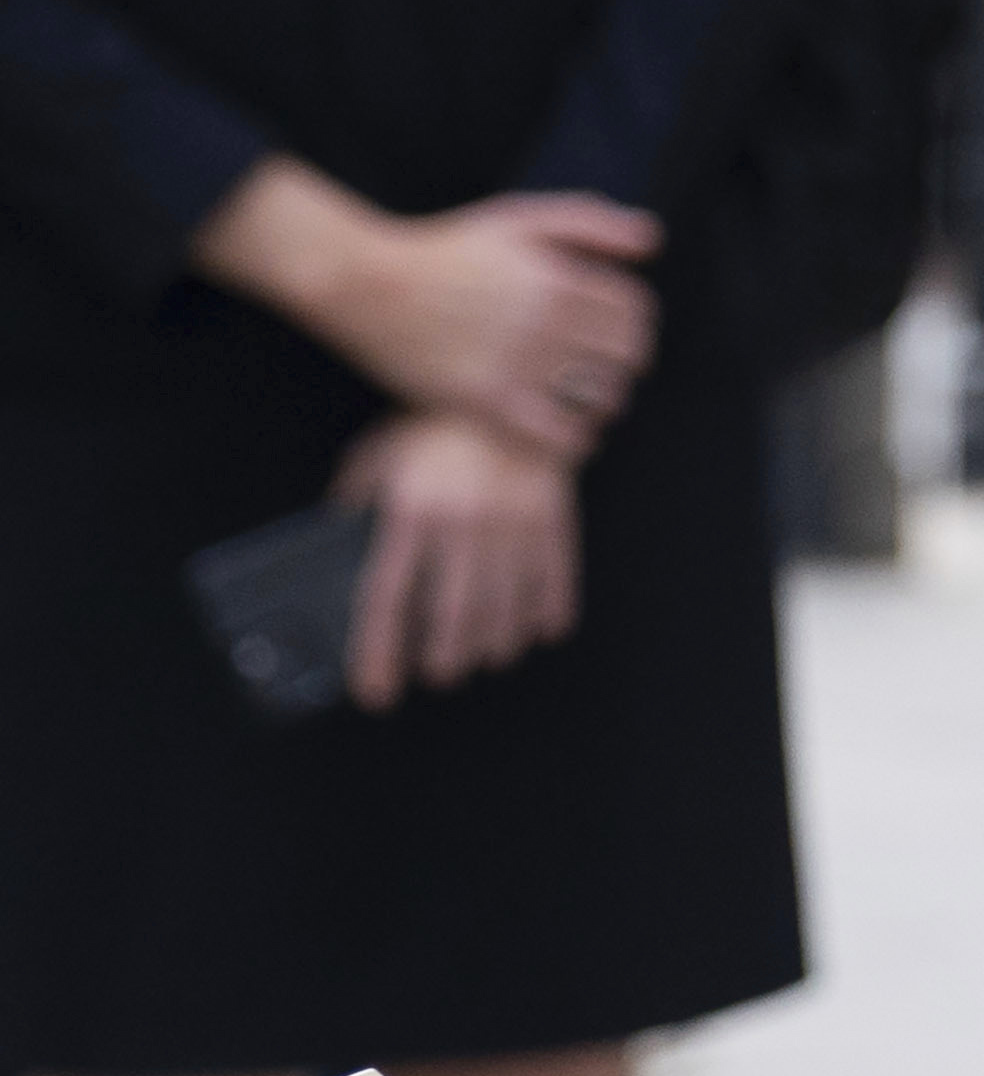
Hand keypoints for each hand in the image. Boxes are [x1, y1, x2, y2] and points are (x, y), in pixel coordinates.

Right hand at [199, 165, 656, 455]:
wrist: (368, 283)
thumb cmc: (448, 249)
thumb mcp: (518, 219)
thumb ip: (589, 222)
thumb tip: (653, 242)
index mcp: (557, 277)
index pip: (635, 311)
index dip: (639, 325)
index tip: (626, 336)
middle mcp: (542, 320)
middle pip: (624, 355)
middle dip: (627, 364)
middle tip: (612, 373)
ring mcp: (514, 362)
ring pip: (599, 397)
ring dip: (607, 403)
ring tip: (592, 402)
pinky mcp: (482, 399)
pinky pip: (557, 434)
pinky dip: (575, 439)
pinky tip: (571, 434)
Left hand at [331, 410, 583, 708]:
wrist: (514, 383)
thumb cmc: (435, 424)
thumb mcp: (380, 455)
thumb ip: (357, 502)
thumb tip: (337, 548)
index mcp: (412, 511)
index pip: (387, 598)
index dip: (378, 652)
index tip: (376, 692)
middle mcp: (464, 523)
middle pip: (452, 616)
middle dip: (445, 658)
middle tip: (440, 674)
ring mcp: (514, 522)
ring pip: (504, 606)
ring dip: (493, 644)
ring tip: (484, 658)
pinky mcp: (553, 517)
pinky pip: (555, 578)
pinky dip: (548, 612)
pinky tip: (538, 633)